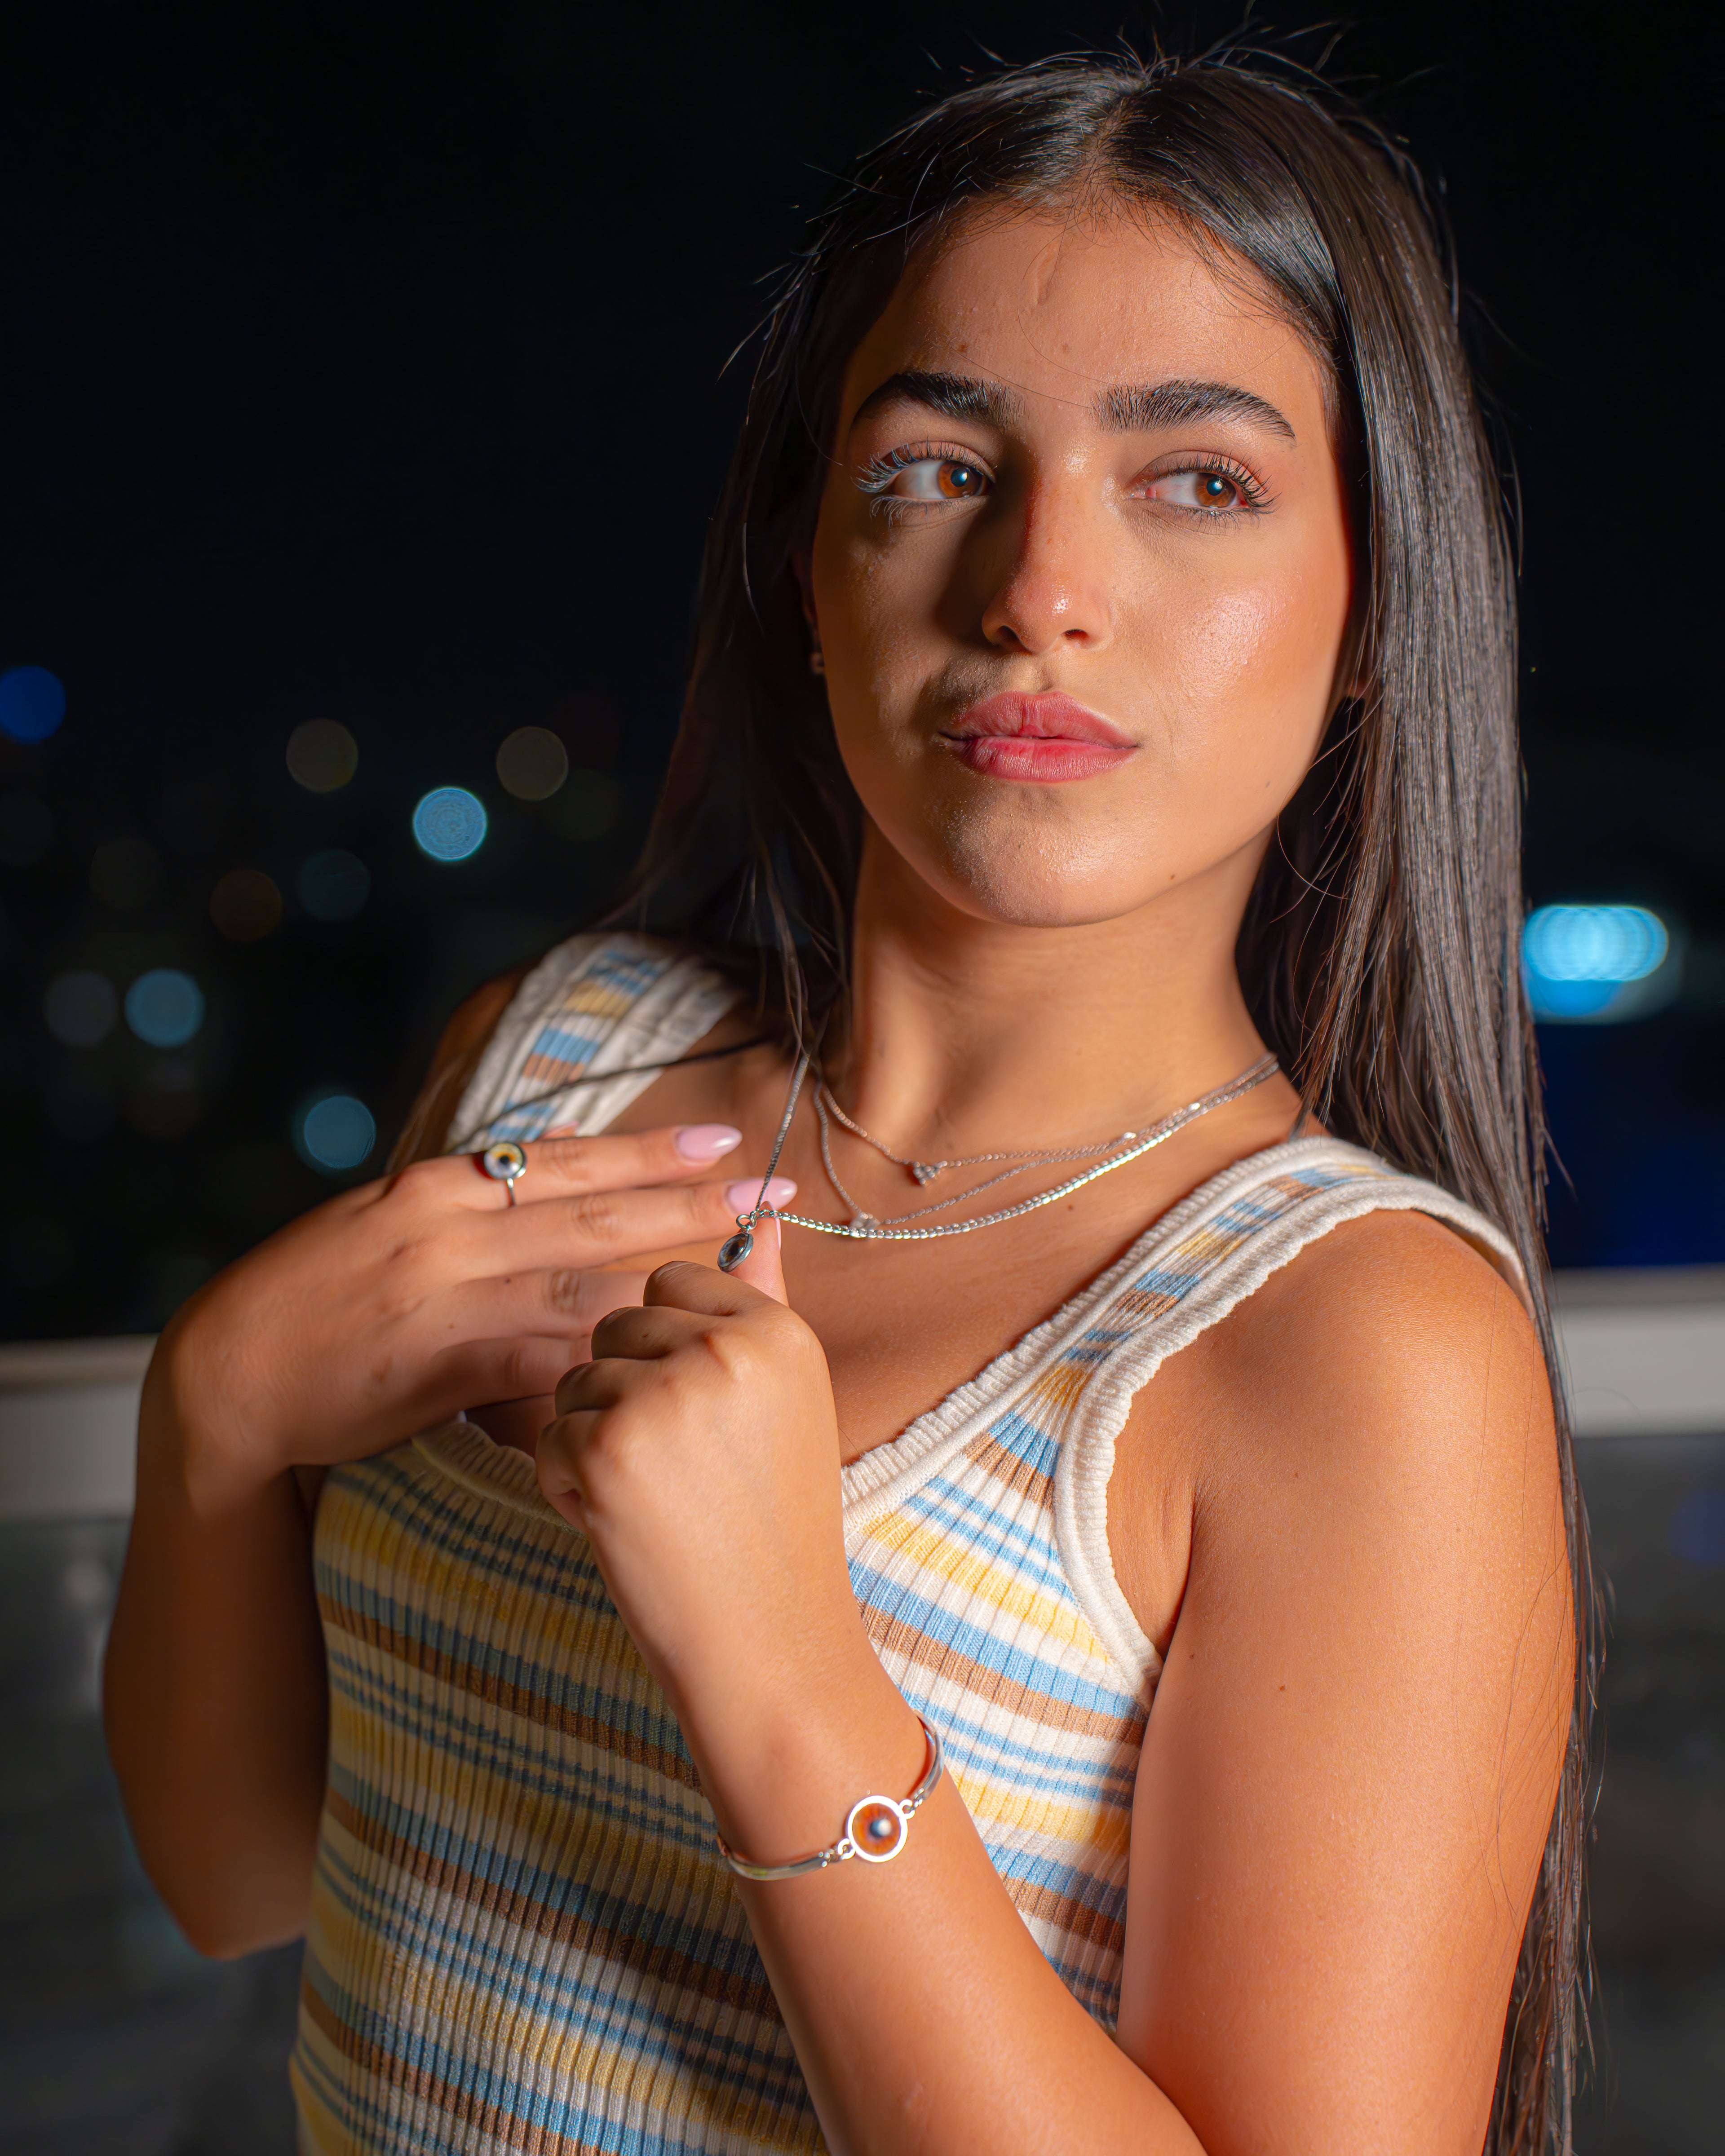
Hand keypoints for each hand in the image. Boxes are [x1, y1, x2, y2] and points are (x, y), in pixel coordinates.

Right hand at [149, 1123, 794, 1503]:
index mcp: (439, 1188)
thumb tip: (571, 1156)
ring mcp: (444, 1302)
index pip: (565, 1160)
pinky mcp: (439, 1371)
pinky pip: (537, 1364)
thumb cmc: (321, 1293)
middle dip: (687, 1203)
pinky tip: (659, 1358)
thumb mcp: (394, 1218)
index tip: (723, 1138)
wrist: (232, 1370)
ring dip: (666, 1280)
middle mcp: (448, 1234)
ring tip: (743, 1271)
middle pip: (591, 1215)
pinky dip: (598, 1361)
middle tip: (767, 1192)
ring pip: (578, 1288)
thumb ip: (481, 1196)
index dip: (648, 1150)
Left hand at [536, 1222, 868, 1746]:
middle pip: (614, 1325)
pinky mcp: (607, 1450)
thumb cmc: (775, 1524)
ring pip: (575, 1379)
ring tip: (657, 1499)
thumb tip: (756, 1213)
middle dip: (624, 1391)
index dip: (663, 1346)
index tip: (697, 1407)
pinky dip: (571, 1486)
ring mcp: (663, 1397)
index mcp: (775, 1329)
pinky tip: (628, 1527)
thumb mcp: (789, 1398)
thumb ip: (760, 1297)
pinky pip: (550, 1435)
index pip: (669, 1282)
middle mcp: (725, 1349)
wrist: (770, 1644)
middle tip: (679, 1468)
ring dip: (594, 1439)